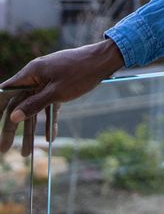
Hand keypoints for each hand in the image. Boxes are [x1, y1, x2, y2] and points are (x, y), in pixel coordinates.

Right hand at [0, 39, 124, 152]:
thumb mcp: (57, 92)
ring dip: (31, 130)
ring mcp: (47, 82)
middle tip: (5, 149)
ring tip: (27, 153)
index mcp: (31, 73)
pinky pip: (50, 106)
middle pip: (19, 105)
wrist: (104, 60)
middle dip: (12, 128)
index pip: (6, 93)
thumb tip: (13, 117)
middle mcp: (36, 77)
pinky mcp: (59, 87)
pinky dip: (49, 121)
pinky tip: (51, 138)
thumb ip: (34, 105)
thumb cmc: (80, 72)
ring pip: (34, 108)